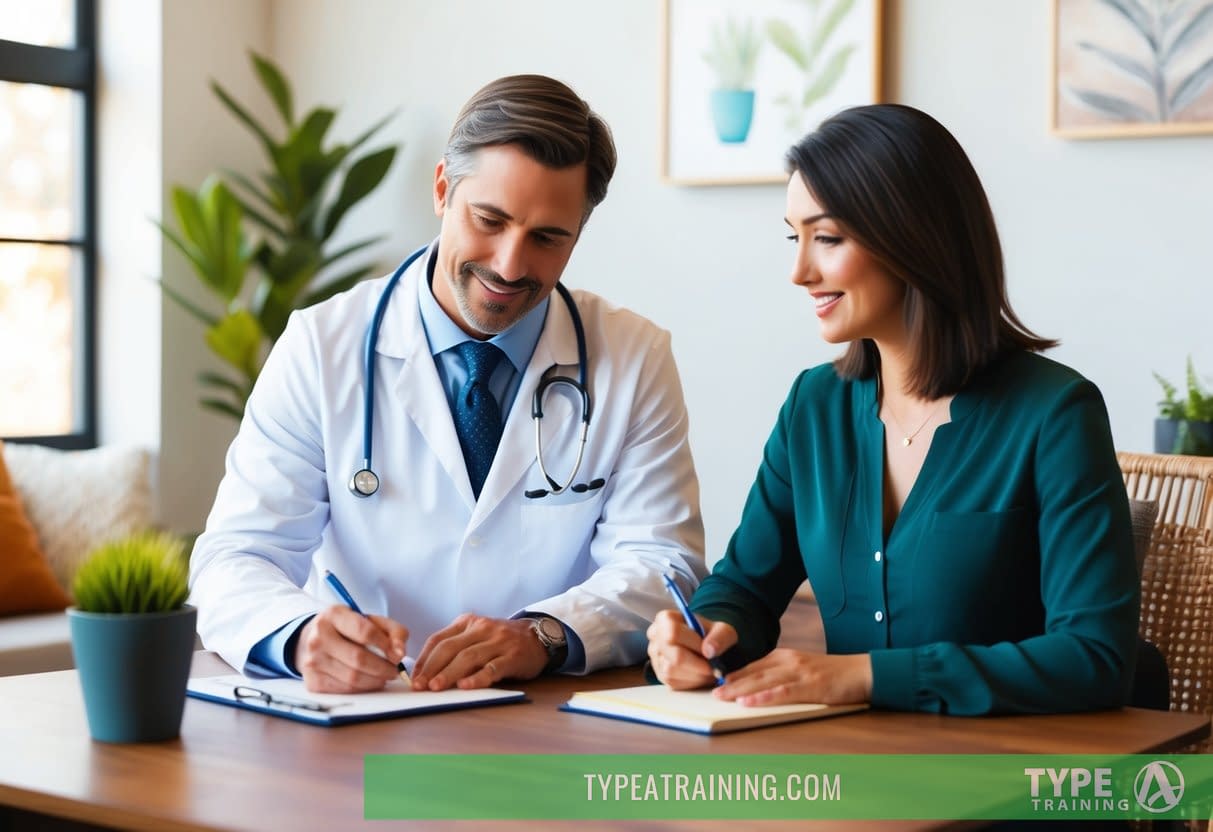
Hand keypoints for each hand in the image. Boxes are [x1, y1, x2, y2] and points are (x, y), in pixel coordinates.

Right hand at [294, 605, 407, 692]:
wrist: (314, 640)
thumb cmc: (348, 629)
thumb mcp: (371, 620)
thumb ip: (393, 631)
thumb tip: (400, 653)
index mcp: (334, 615)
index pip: (364, 631)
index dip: (386, 645)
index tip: (398, 654)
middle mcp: (318, 637)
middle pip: (359, 659)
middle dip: (384, 668)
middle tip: (395, 670)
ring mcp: (313, 660)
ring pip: (353, 678)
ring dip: (376, 680)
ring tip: (385, 675)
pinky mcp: (312, 681)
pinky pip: (345, 689)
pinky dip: (363, 688)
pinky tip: (370, 681)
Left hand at [411, 614, 547, 690]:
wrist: (538, 636)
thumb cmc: (500, 641)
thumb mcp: (477, 635)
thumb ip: (456, 647)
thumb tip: (427, 673)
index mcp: (468, 622)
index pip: (438, 639)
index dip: (424, 659)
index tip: (414, 677)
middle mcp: (482, 628)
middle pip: (450, 648)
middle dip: (432, 668)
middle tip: (420, 686)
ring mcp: (498, 641)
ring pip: (468, 657)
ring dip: (449, 673)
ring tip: (436, 688)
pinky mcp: (513, 656)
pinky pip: (492, 667)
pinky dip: (477, 678)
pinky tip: (466, 686)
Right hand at [646, 609, 736, 689]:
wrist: (708, 647)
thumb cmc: (712, 636)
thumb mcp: (723, 630)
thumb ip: (720, 637)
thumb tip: (709, 651)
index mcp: (665, 619)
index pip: (674, 633)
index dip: (695, 645)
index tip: (710, 652)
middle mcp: (656, 637)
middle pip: (674, 657)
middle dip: (699, 665)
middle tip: (714, 666)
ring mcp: (656, 657)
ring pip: (672, 672)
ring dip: (696, 675)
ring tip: (709, 670)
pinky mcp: (660, 675)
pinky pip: (674, 683)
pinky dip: (692, 682)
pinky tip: (700, 674)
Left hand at [714, 649, 871, 706]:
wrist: (862, 671)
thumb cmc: (833, 675)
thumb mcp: (803, 669)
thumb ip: (783, 675)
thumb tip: (758, 687)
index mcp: (785, 657)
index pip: (754, 666)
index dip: (735, 675)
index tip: (717, 683)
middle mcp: (789, 661)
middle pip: (754, 673)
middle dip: (732, 683)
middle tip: (713, 693)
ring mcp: (800, 672)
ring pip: (764, 681)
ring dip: (741, 690)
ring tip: (723, 697)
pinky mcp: (811, 685)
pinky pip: (783, 692)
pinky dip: (765, 697)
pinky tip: (750, 702)